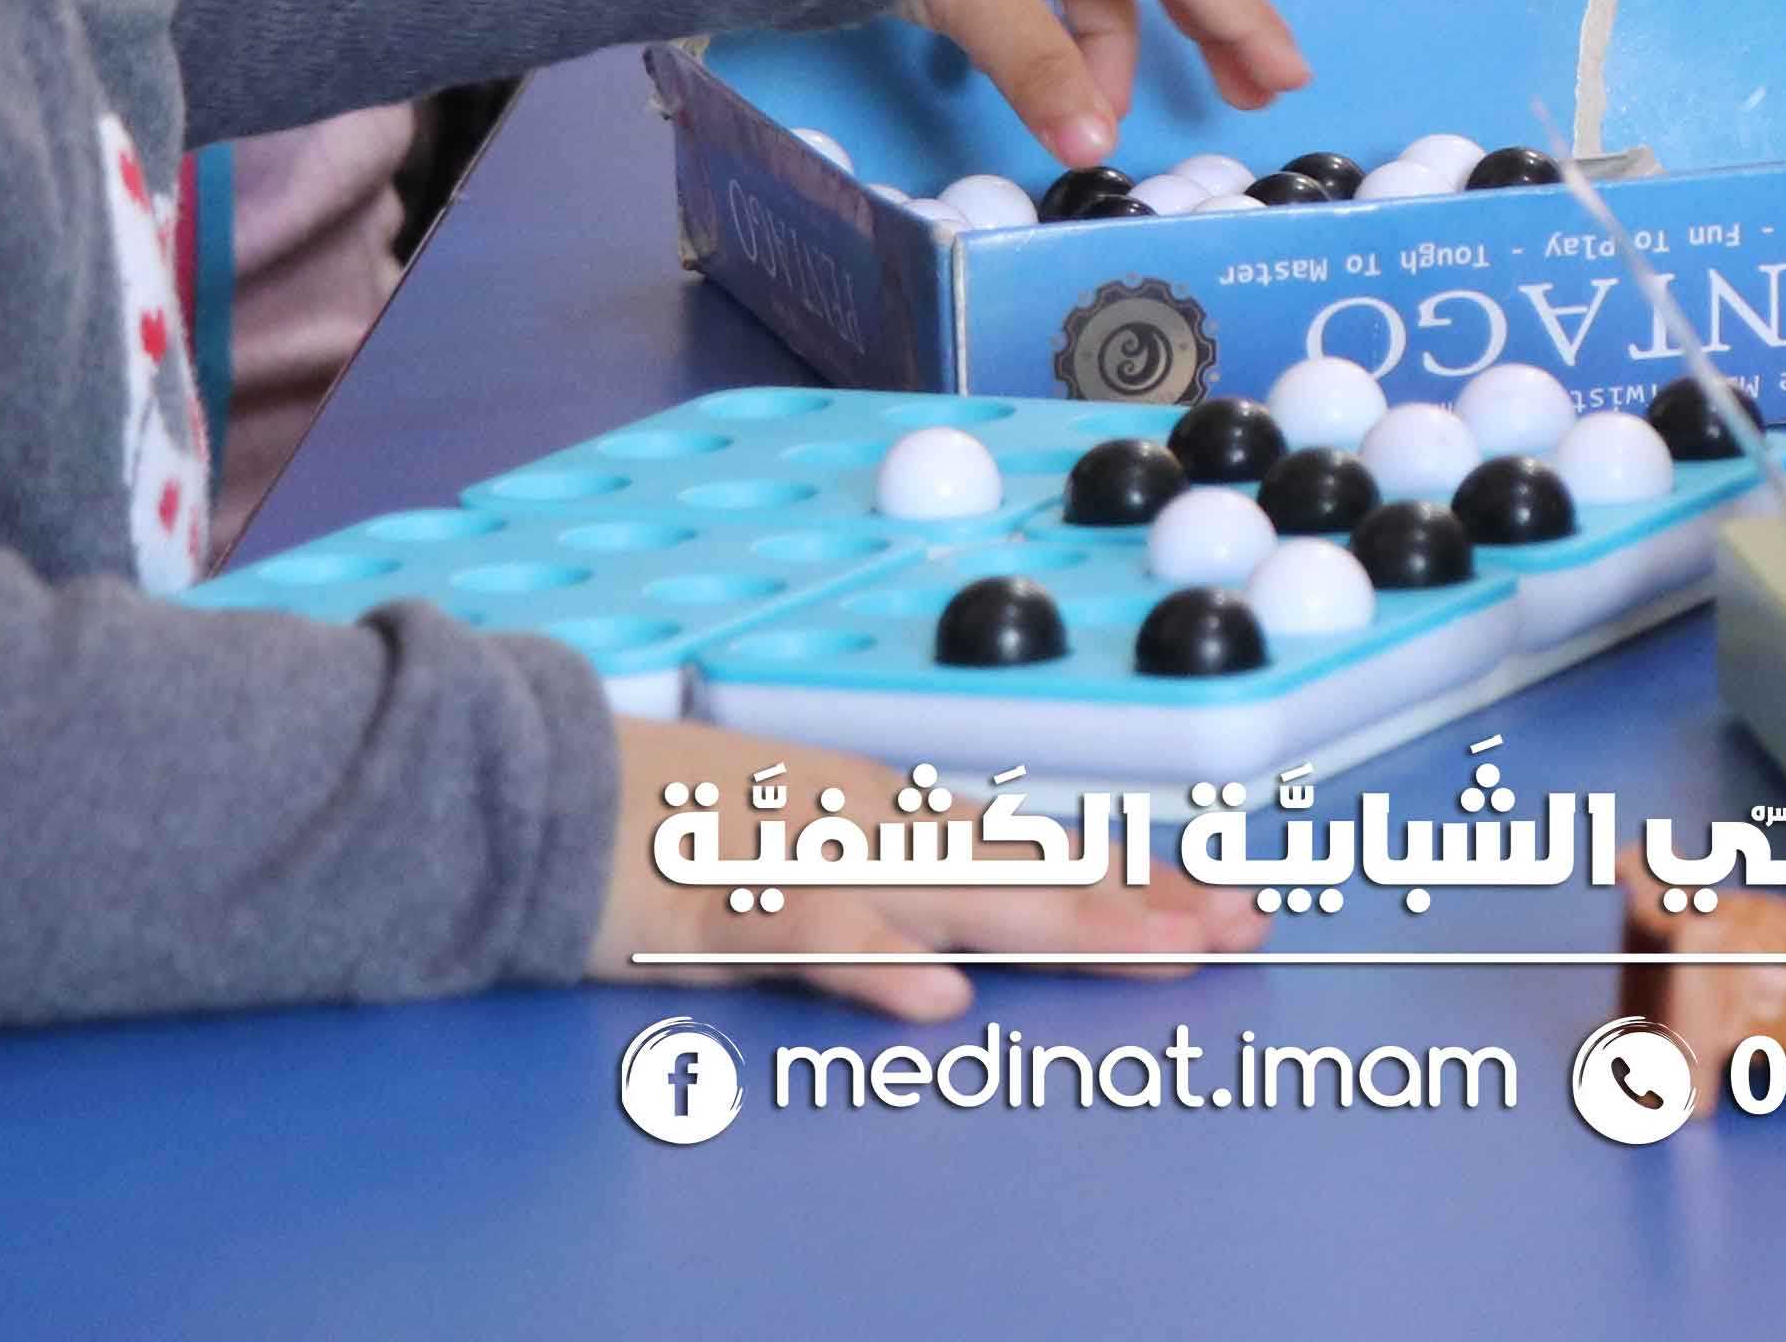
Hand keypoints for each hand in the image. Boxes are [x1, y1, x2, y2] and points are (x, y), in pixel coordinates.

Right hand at [594, 719, 1263, 1004]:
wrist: (547, 787)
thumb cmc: (668, 828)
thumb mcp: (801, 856)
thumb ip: (886, 899)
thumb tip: (969, 953)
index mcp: (893, 817)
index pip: (1037, 852)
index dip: (1137, 880)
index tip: (1228, 903)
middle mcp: (873, 827)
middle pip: (1028, 870)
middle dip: (1139, 904)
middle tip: (1238, 931)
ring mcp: (807, 859)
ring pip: (954, 895)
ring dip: (1058, 924)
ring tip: (1153, 954)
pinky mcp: (730, 903)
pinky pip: (816, 937)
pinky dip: (877, 965)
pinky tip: (941, 998)